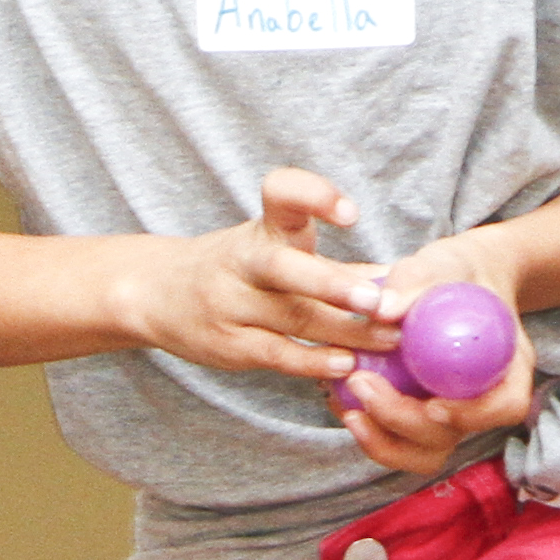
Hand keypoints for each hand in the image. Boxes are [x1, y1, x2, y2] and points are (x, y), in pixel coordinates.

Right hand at [116, 169, 377, 389]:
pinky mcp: (227, 344)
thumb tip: (404, 283)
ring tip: (387, 340)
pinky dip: (312, 361)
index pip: (282, 194)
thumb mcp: (276, 248)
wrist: (155, 293)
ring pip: (290, 317)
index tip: (348, 214)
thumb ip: (337, 266)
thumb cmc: (237, 269)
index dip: (314, 196)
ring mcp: (230, 304)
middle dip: (333, 284)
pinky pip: (275, 354)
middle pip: (284, 267)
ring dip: (344, 331)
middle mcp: (243, 260)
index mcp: (263, 227)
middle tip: (381, 300)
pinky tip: (345, 365)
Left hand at [334, 227, 539, 475]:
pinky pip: (398, 443)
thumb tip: (383, 309)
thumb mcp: (441, 263)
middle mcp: (482, 400)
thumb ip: (417, 280)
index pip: (505, 407)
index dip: (471, 415)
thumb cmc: (454, 271)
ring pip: (423, 453)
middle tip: (361, 386)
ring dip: (381, 441)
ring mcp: (450, 416)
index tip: (432, 405)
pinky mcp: (419, 419)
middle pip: (452, 437)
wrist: (452, 281)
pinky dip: (369, 431)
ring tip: (346, 406)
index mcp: (508, 365)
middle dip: (403, 421)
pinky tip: (340, 400)